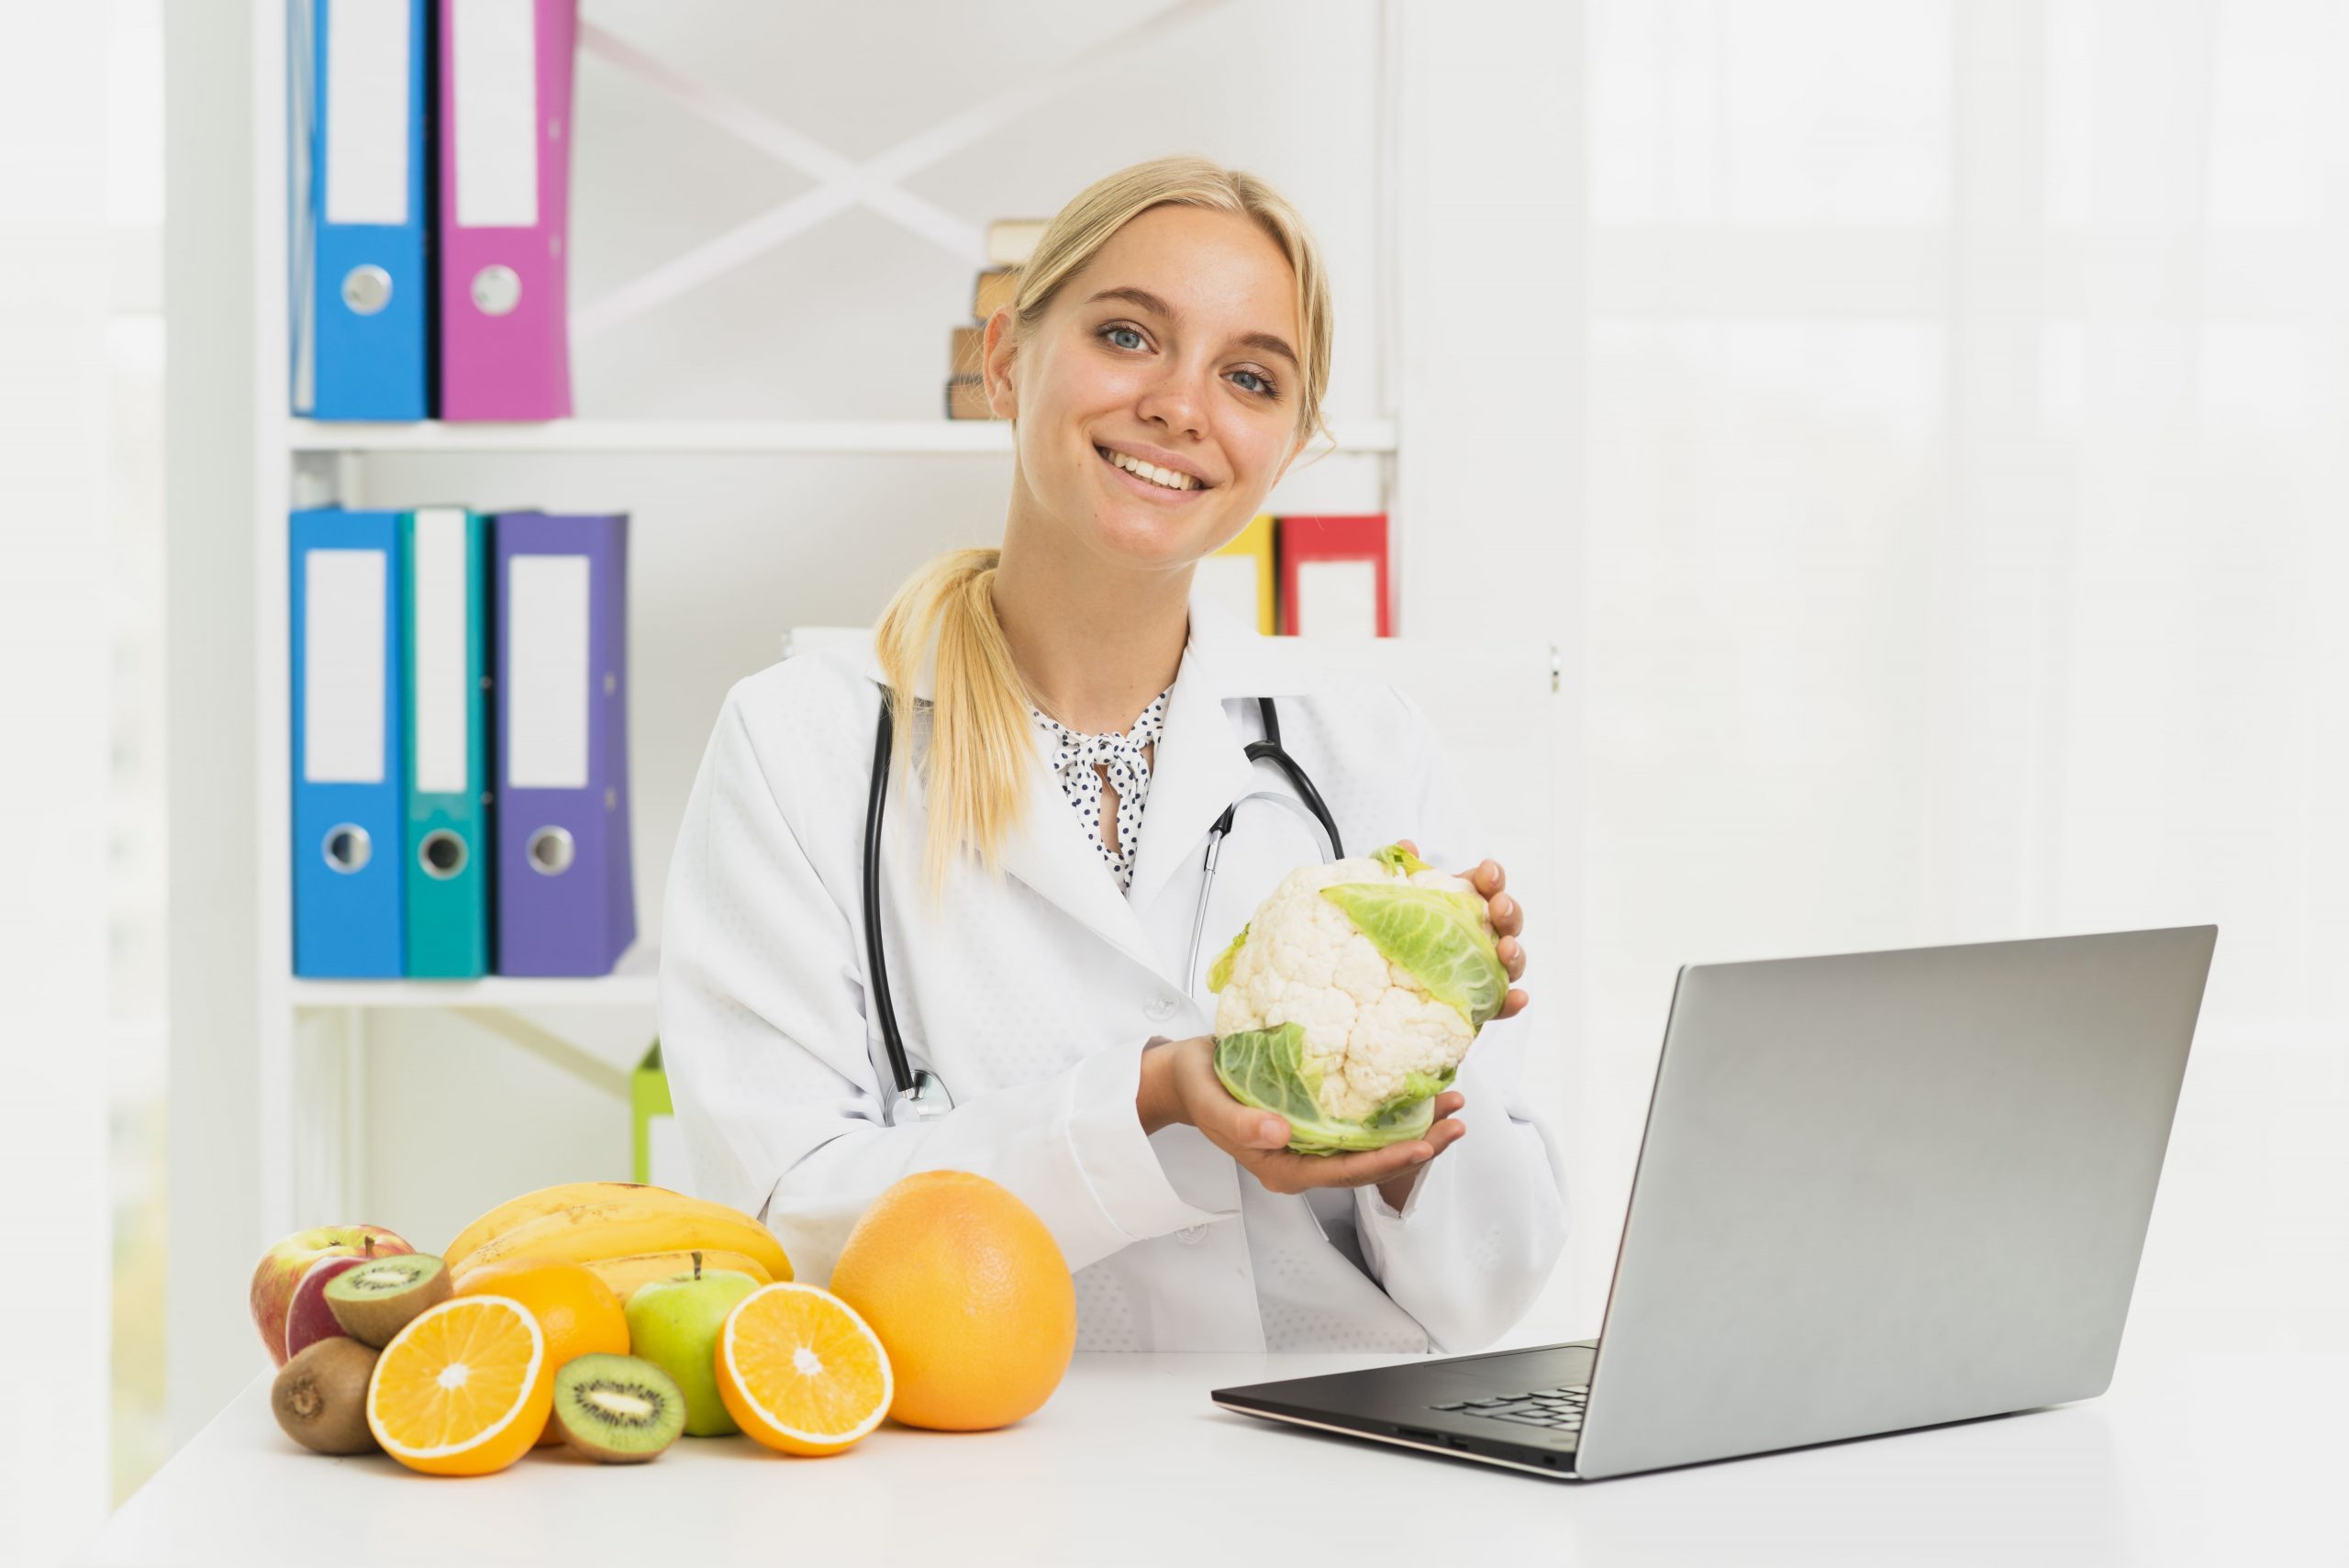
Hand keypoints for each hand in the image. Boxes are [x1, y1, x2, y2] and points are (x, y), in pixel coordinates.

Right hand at [1138, 1035, 1466, 1196]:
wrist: (1181, 1077)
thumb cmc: (1195, 1086)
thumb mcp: (1211, 1102)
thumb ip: (1241, 1122)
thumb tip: (1279, 1134)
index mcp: (1282, 1166)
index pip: (1348, 1172)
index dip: (1389, 1161)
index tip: (1425, 1143)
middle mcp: (1303, 1161)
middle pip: (1372, 1163)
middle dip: (1419, 1145)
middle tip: (1458, 1120)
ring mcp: (1311, 1144)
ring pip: (1373, 1146)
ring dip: (1414, 1129)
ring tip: (1452, 1106)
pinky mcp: (1315, 1123)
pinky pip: (1363, 1127)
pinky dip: (1393, 1113)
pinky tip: (1419, 1095)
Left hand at [1394, 840, 1527, 1019]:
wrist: (1374, 977)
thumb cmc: (1394, 928)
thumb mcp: (1389, 896)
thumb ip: (1399, 869)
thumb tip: (1407, 846)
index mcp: (1465, 902)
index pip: (1488, 885)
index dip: (1492, 876)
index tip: (1486, 870)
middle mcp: (1481, 933)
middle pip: (1507, 920)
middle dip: (1508, 910)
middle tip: (1498, 905)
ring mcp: (1482, 968)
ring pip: (1511, 961)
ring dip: (1515, 953)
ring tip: (1506, 948)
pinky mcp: (1478, 1003)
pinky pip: (1500, 1004)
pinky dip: (1513, 1001)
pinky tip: (1517, 998)